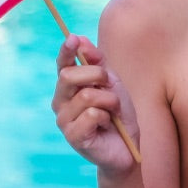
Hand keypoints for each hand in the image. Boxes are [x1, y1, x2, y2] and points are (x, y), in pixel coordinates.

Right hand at [52, 34, 139, 173]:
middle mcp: (60, 103)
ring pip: (87, 96)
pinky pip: (92, 114)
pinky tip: (106, 126)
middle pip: (69, 76)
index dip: (66, 51)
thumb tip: (80, 38)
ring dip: (109, 101)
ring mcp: (64, 121)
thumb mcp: (112, 84)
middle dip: (97, 76)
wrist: (127, 148)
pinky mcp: (73, 136)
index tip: (73, 39)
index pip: (62, 65)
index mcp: (68, 89)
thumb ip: (98, 63)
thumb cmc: (118, 116)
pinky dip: (107, 118)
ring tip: (112, 113)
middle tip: (111, 88)